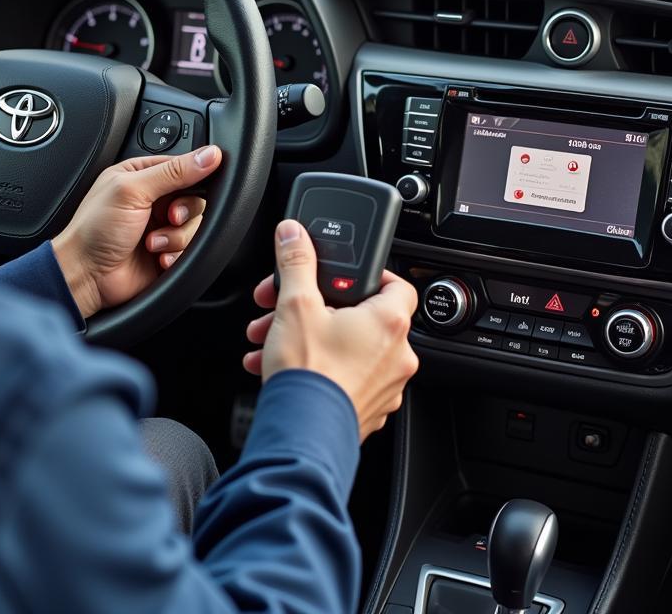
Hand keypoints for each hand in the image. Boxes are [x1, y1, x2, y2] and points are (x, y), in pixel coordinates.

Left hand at [51, 145, 222, 318]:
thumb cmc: (94, 230)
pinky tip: (157, 257)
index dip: (193, 178)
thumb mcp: (133, 190)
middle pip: (195, 198)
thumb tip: (209, 155)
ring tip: (152, 242)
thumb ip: (174, 171)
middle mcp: (154, 199)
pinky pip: (190, 250)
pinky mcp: (167, 251)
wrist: (85, 276)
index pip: (184, 166)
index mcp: (142, 175)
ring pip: (195, 226)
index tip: (186, 190)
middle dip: (185, 211)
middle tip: (168, 217)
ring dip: (176, 237)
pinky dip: (176, 255)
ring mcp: (161, 226)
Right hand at [243, 219, 419, 441]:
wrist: (301, 436)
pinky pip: (344, 379)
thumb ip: (296, 262)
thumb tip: (294, 235)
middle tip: (290, 309)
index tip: (345, 275)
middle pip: (360, 317)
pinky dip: (318, 369)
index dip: (370, 275)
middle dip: (317, 310)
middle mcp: (396, 356)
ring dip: (310, 339)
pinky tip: (283, 367)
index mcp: (388, 323)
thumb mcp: (295, 304)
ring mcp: (385, 387)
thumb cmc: (309, 374)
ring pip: (348, 350)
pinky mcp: (367, 411)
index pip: (397, 284)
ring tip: (274, 340)